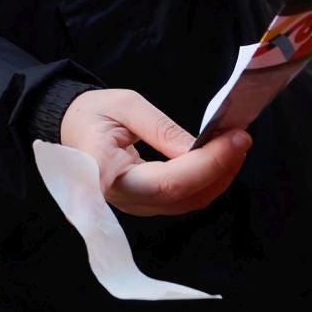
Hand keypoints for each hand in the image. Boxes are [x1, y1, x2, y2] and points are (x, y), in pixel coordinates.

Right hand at [59, 89, 250, 217]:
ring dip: (218, 176)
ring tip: (235, 144)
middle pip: (180, 195)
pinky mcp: (145, 204)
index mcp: (104, 171)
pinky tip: (220, 158)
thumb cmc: (91, 114)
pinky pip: (183, 200)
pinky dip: (208, 181)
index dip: (204, 166)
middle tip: (241, 137)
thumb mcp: (125, 105)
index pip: (164, 181)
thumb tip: (200, 149)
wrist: (71, 128)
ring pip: (187, 202)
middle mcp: (119, 197)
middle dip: (219, 167)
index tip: (233, 140)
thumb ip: (162, 129)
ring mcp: (133, 205)